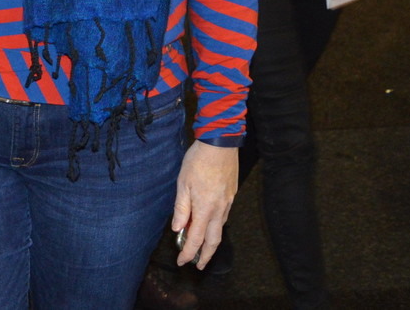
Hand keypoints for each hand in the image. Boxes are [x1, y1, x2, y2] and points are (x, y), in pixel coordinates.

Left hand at [171, 142, 237, 269]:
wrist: (220, 144)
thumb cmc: (198, 161)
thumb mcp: (182, 184)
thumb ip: (181, 209)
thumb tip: (177, 229)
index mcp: (205, 209)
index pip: (195, 239)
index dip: (188, 253)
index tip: (181, 261)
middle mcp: (219, 210)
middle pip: (213, 241)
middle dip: (205, 256)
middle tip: (198, 266)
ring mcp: (228, 203)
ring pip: (220, 230)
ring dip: (211, 242)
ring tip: (202, 248)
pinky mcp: (232, 195)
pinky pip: (224, 217)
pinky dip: (216, 226)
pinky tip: (210, 224)